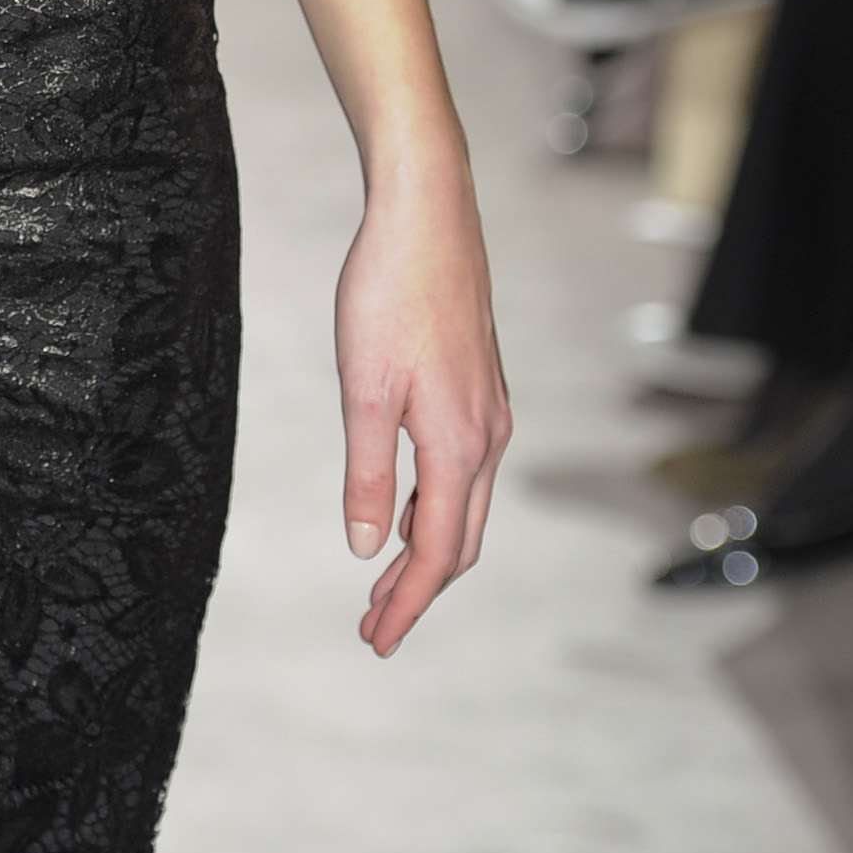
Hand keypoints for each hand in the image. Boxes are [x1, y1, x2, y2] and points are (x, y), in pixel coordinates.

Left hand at [335, 163, 511, 656]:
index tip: (375, 640)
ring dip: (427, 548)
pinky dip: (434, 506)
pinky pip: (464, 470)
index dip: (407, 603)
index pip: (438, 552)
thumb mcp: (363, 388)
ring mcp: (489, 410)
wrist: (427, 212)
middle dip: (419, 589)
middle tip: (373, 626)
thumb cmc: (388, 291)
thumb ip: (366, 471)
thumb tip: (365, 547)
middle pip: (461, 540)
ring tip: (382, 580)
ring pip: (465, 505)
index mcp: (459, 444)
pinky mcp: (479, 387)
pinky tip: (402, 505)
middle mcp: (487, 436)